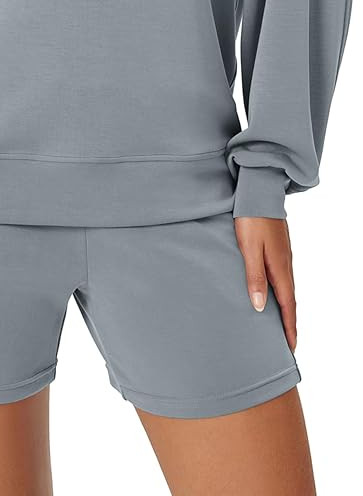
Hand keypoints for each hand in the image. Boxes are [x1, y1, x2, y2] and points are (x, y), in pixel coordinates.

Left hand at [234, 217, 296, 352]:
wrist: (259, 191)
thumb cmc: (251, 219)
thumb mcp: (249, 249)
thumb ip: (254, 277)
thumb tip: (260, 307)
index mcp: (280, 268)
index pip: (287, 306)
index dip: (289, 327)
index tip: (291, 348)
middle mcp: (285, 264)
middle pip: (289, 300)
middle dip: (289, 323)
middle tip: (287, 344)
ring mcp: (282, 256)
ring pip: (285, 288)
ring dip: (285, 308)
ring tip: (279, 325)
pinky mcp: (277, 248)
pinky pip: (281, 277)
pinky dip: (280, 292)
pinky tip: (272, 293)